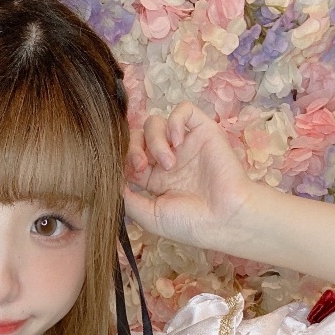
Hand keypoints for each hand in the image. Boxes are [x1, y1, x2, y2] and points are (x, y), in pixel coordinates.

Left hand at [124, 102, 254, 251]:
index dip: (122, 160)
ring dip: (154, 140)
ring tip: (168, 162)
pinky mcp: (203, 132)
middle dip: (133, 148)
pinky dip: (175, 121)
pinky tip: (178, 143)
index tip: (126, 175)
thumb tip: (110, 180)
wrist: (224, 219)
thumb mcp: (148, 216)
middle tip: (142, 166)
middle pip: (137, 137)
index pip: (128, 157)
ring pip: (155, 122)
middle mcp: (168, 160)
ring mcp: (185, 145)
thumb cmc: (190, 223)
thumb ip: (126, 198)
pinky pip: (184, 110)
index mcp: (154, 180)